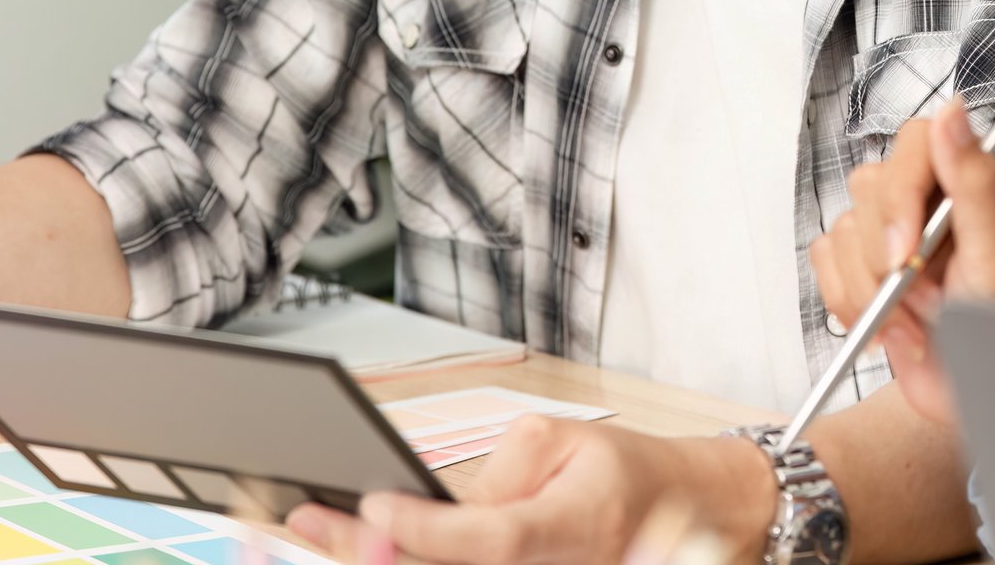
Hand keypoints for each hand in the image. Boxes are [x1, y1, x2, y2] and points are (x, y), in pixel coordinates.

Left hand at [287, 418, 773, 564]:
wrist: (682, 509)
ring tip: (319, 530)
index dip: (429, 531)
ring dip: (386, 561)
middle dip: (379, 556)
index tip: (373, 503)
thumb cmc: (620, 471)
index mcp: (578, 523)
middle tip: (313, 522)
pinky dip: (414, 563)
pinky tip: (367, 548)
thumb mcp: (564, 442)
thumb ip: (501, 475)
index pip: (493, 538)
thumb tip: (433, 509)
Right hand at [809, 98, 994, 425]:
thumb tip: (951, 110)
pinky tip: (887, 329)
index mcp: (989, 180)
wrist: (976, 404)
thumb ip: (975, 184)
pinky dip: (848, 300)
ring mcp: (905, 224)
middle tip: (923, 307)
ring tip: (915, 328)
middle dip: (887, 260)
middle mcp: (945, 193)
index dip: (900, 197)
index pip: (919, 142)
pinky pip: (827, 256)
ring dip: (872, 290)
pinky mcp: (870, 256)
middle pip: (873, 185)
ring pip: (845, 224)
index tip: (904, 256)